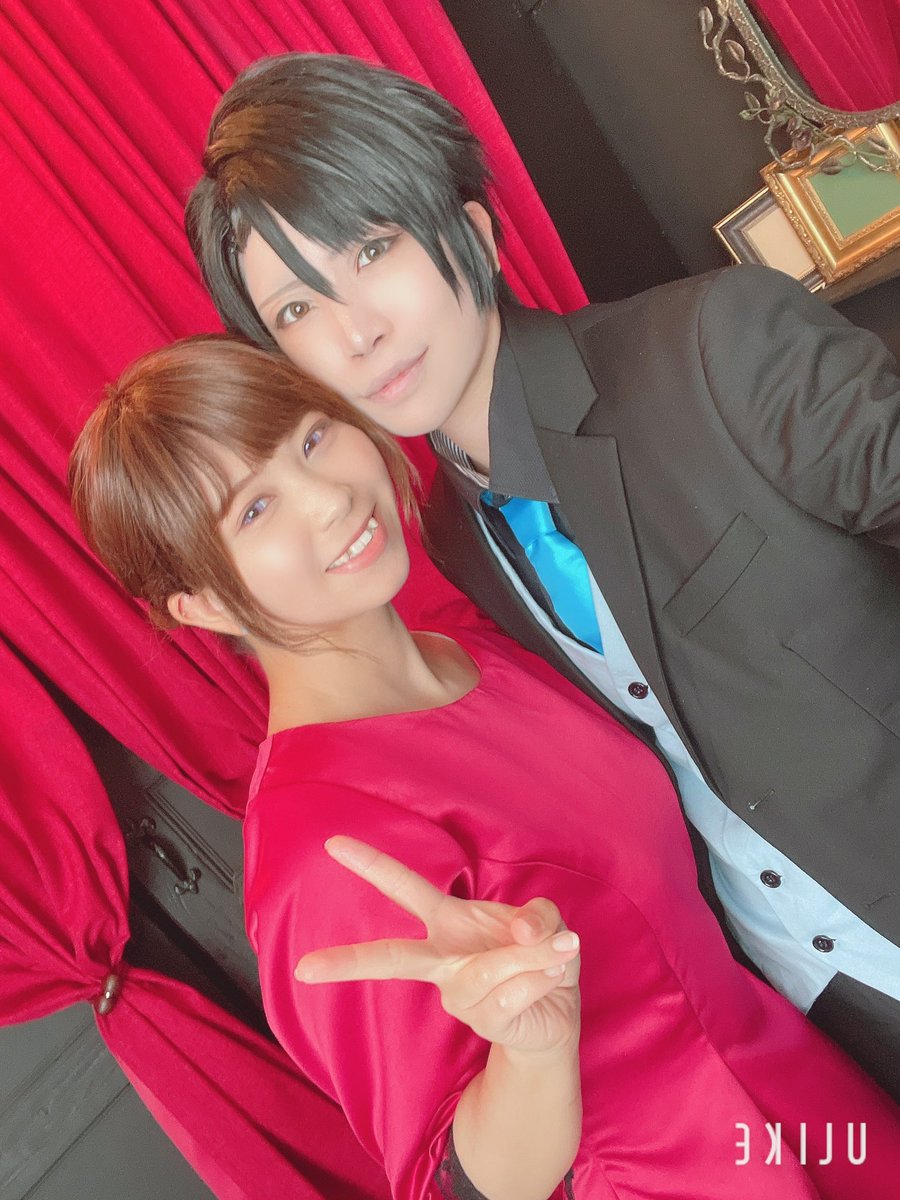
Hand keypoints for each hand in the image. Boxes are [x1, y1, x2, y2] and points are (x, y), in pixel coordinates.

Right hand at [295, 836, 580, 1054]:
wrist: (557, 1012)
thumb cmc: (541, 955)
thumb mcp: (547, 921)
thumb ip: (538, 915)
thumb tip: (523, 930)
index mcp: (450, 921)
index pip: (404, 888)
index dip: (371, 864)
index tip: (333, 845)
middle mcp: (444, 958)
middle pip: (393, 957)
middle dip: (349, 960)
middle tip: (304, 966)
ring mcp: (458, 993)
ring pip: (486, 969)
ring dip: (530, 956)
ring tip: (555, 953)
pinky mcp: (480, 1020)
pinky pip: (510, 993)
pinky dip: (540, 977)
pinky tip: (549, 978)